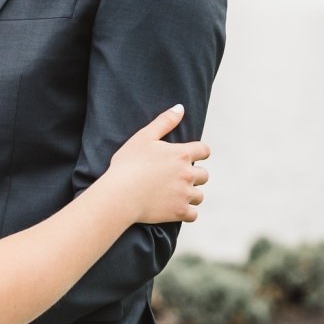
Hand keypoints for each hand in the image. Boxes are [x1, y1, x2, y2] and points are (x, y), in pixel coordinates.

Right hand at [108, 104, 209, 224]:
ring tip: (174, 194)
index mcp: (182, 154)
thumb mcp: (143, 137)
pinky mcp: (179, 212)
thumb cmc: (128, 164)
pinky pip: (193, 215)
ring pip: (199, 196)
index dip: (199, 153)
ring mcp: (185, 194)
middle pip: (204, 176)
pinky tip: (174, 209)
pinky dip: (186, 213)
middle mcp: (188, 174)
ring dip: (190, 195)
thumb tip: (180, 107)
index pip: (204, 151)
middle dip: (194, 176)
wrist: (120, 194)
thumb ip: (164, 122)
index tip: (190, 157)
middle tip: (177, 178)